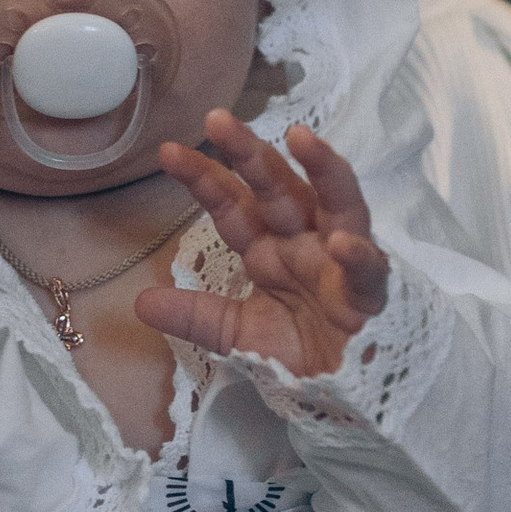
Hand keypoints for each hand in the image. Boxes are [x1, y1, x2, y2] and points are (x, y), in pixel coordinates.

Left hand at [137, 116, 388, 377]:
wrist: (347, 391)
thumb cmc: (300, 350)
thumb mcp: (237, 335)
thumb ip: (195, 317)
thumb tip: (140, 302)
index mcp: (269, 250)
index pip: (233, 206)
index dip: (204, 179)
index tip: (169, 151)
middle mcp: (304, 243)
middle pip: (278, 190)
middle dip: (250, 154)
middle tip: (218, 120)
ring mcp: (339, 262)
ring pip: (337, 204)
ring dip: (323, 169)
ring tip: (301, 138)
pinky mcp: (370, 293)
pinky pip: (368, 270)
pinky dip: (358, 256)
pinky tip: (341, 242)